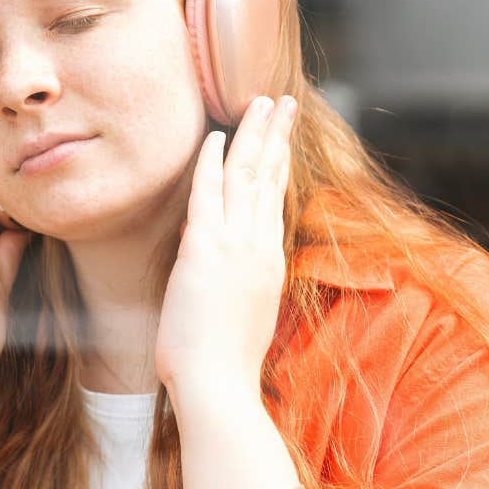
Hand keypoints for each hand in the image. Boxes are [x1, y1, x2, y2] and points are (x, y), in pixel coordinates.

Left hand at [155, 94, 296, 411]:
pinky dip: (210, 162)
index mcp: (268, 263)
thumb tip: (211, 268)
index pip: (273, 201)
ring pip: (247, 176)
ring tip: (262, 102)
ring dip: (254, 134)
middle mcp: (258, 247)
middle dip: (275, 136)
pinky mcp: (206, 251)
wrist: (219, 387)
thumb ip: (233, 286)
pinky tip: (214, 136)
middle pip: (269, 178)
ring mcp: (235, 247)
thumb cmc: (223, 366)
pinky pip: (208, 194)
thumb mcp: (240, 317)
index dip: (277, 164)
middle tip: (281, 101)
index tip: (279, 138)